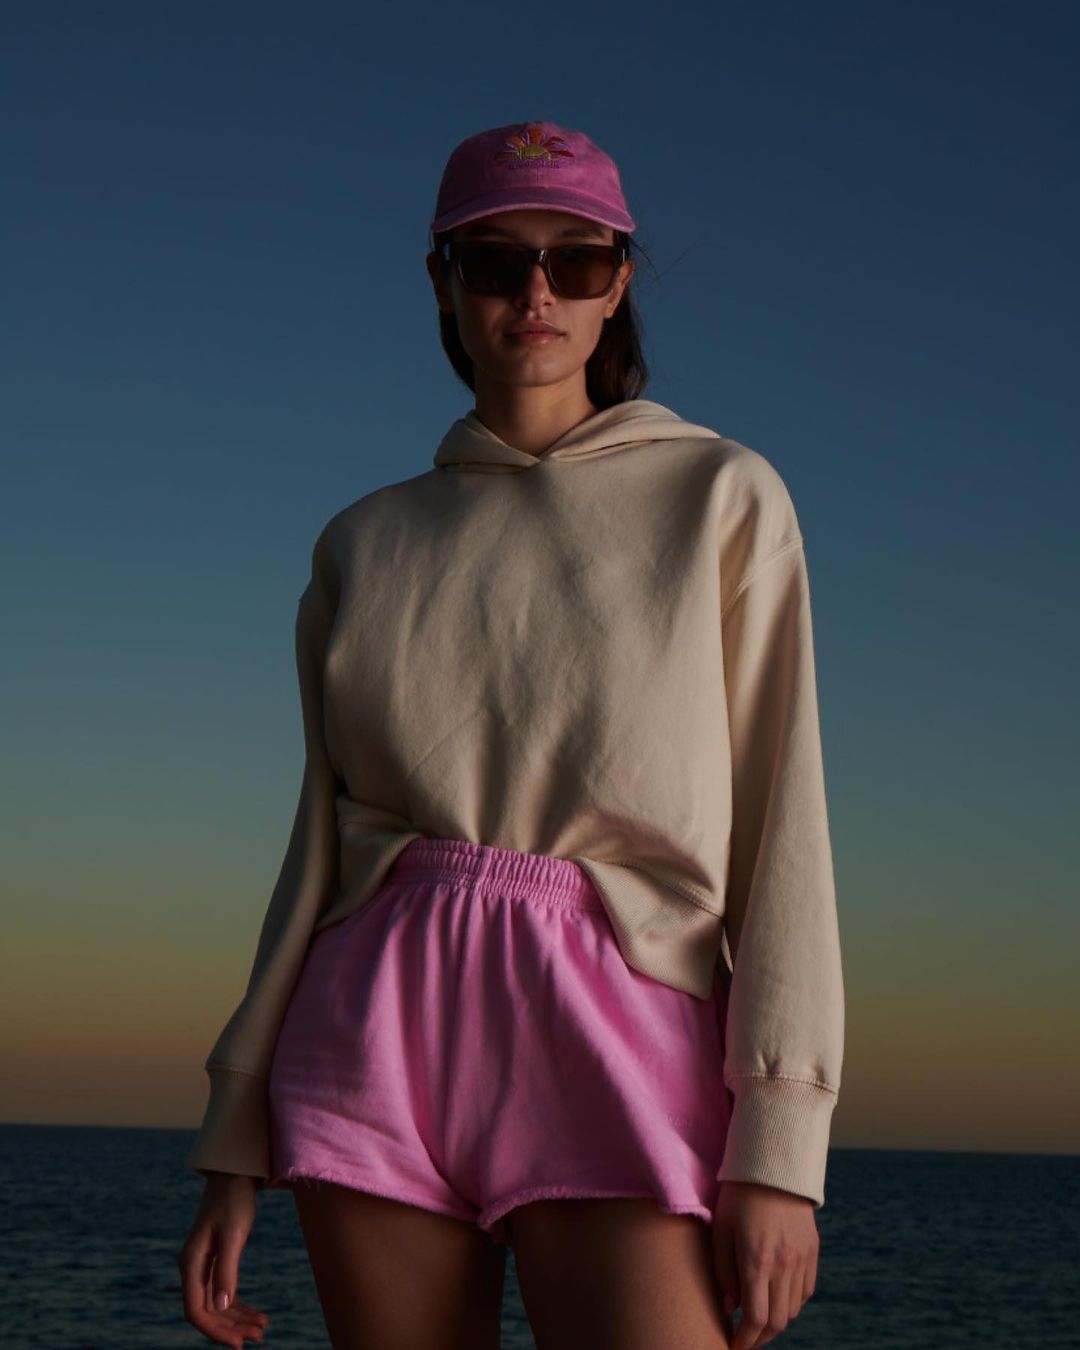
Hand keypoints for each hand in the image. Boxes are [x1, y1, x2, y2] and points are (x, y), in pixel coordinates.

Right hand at [177, 1171, 270, 1347]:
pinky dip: (240, 1306)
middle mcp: (193, 1268)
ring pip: (217, 1305)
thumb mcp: (233, 1234)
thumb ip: (226, 1270)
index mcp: (190, 1263)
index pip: (195, 1311)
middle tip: (258, 1337)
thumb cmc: (233, 1199)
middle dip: (231, 1328)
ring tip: (262, 1329)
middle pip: (208, 1311)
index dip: (215, 1331)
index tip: (238, 1344)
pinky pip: (224, 1292)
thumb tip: (220, 1307)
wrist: (235, 1174)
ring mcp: (204, 1266)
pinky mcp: (217, 1261)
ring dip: (238, 1320)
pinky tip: (258, 1315)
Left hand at [711, 1180, 818, 1347]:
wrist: (773, 1164)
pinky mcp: (812, 1251)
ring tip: (758, 1319)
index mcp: (756, 1260)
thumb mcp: (720, 1229)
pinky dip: (791, 1303)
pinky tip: (777, 1297)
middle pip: (777, 1322)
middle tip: (745, 1340)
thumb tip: (729, 1307)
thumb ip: (723, 1272)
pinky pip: (805, 1291)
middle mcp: (783, 1264)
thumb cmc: (738, 1195)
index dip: (745, 1340)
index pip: (755, 1319)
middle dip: (760, 1338)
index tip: (733, 1346)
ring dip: (775, 1321)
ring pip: (792, 1310)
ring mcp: (802, 1258)